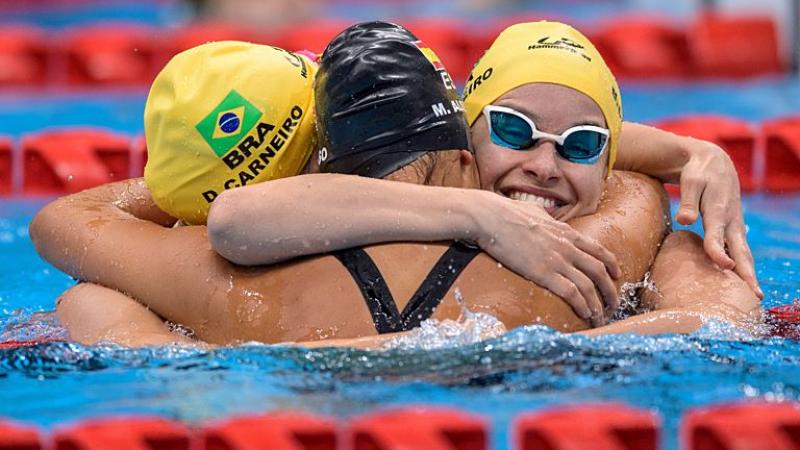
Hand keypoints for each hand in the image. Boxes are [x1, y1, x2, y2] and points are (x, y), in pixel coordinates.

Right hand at [475, 195, 621, 326]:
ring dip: (598, 304)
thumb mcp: (535, 211)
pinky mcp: (544, 273)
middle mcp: (567, 246)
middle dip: (610, 290)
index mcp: (566, 232)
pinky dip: (582, 305)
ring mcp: (557, 260)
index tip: (616, 275)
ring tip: (601, 316)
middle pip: (599, 271)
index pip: (598, 250)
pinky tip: (585, 314)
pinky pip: (572, 293)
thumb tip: (543, 216)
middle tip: (613, 303)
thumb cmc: (507, 212)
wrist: (491, 217)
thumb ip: (545, 217)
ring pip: (589, 286)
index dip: (611, 264)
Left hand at [674, 138, 762, 298]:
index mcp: (718, 211)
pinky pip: (740, 251)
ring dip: (748, 273)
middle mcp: (731, 222)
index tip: (725, 266)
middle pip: (740, 251)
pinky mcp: (733, 229)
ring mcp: (735, 226)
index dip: (718, 251)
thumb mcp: (691, 182)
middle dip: (747, 273)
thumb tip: (684, 220)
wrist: (715, 164)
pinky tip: (742, 282)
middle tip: (754, 295)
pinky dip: (743, 266)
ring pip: (743, 253)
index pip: (717, 236)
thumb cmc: (699, 174)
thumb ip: (687, 201)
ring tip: (754, 296)